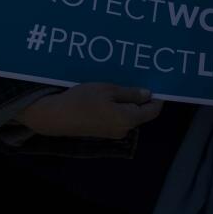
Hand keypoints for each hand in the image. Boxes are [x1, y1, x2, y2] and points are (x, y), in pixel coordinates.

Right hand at [16, 83, 162, 139]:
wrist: (54, 116)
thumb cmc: (82, 100)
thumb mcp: (109, 90)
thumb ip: (131, 94)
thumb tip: (148, 94)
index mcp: (129, 119)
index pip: (153, 110)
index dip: (158, 98)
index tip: (156, 84)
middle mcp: (124, 130)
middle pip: (142, 114)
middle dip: (143, 99)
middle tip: (138, 81)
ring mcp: (112, 133)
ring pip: (129, 115)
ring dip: (129, 103)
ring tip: (123, 86)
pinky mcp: (102, 132)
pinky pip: (118, 118)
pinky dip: (119, 108)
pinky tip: (111, 97)